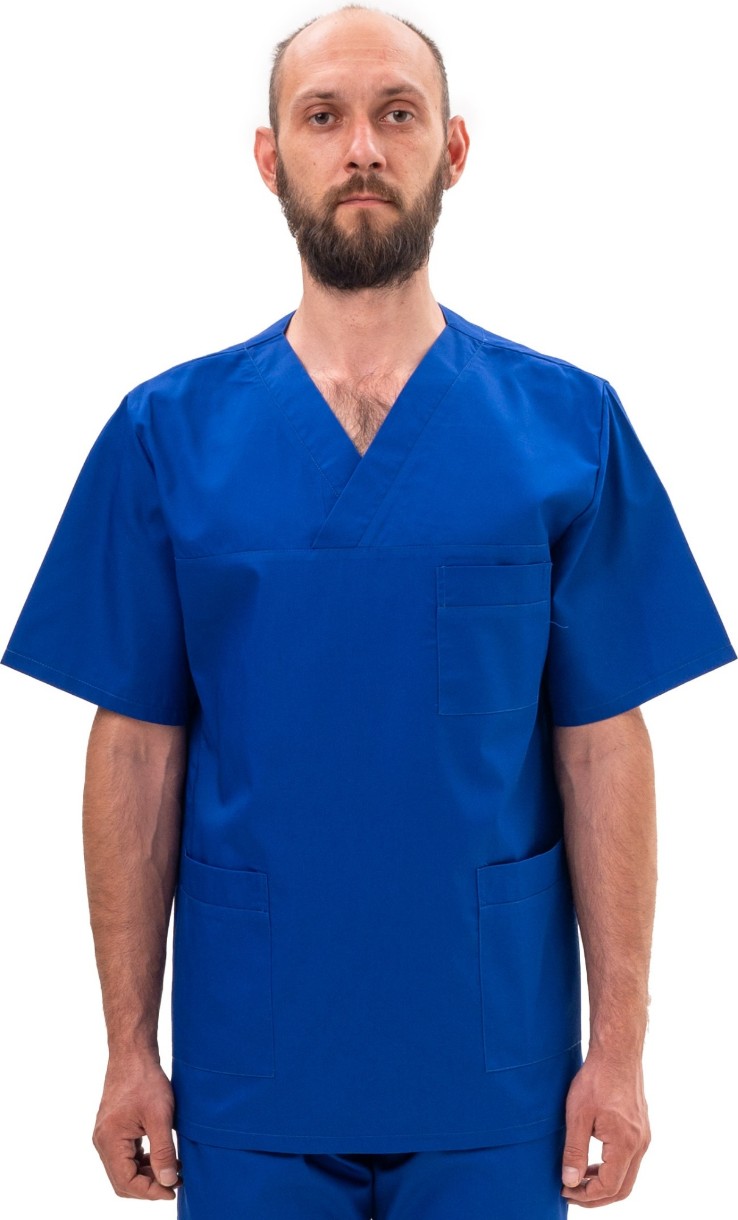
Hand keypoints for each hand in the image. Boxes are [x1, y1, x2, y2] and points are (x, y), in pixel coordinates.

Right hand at [92, 1054, 180, 1199]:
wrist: (133, 1053)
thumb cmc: (145, 1080)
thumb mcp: (160, 1116)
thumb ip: (163, 1151)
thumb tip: (168, 1181)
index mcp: (110, 1141)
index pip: (126, 1182)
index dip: (150, 1191)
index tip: (173, 1189)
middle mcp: (102, 1142)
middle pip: (123, 1181)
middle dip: (149, 1186)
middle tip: (175, 1183)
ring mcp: (106, 1135)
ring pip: (124, 1169)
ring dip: (147, 1174)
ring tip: (174, 1170)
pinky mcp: (113, 1129)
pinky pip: (125, 1156)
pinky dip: (143, 1161)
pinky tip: (162, 1157)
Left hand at [561, 1048, 650, 1206]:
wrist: (617, 1053)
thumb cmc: (596, 1080)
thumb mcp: (577, 1115)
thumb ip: (574, 1151)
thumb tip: (570, 1182)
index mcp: (626, 1144)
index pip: (609, 1187)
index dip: (586, 1195)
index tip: (565, 1191)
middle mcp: (640, 1144)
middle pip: (622, 1188)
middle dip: (596, 1197)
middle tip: (571, 1193)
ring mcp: (643, 1137)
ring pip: (628, 1176)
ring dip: (604, 1183)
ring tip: (578, 1179)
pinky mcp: (641, 1130)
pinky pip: (630, 1161)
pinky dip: (612, 1169)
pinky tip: (593, 1161)